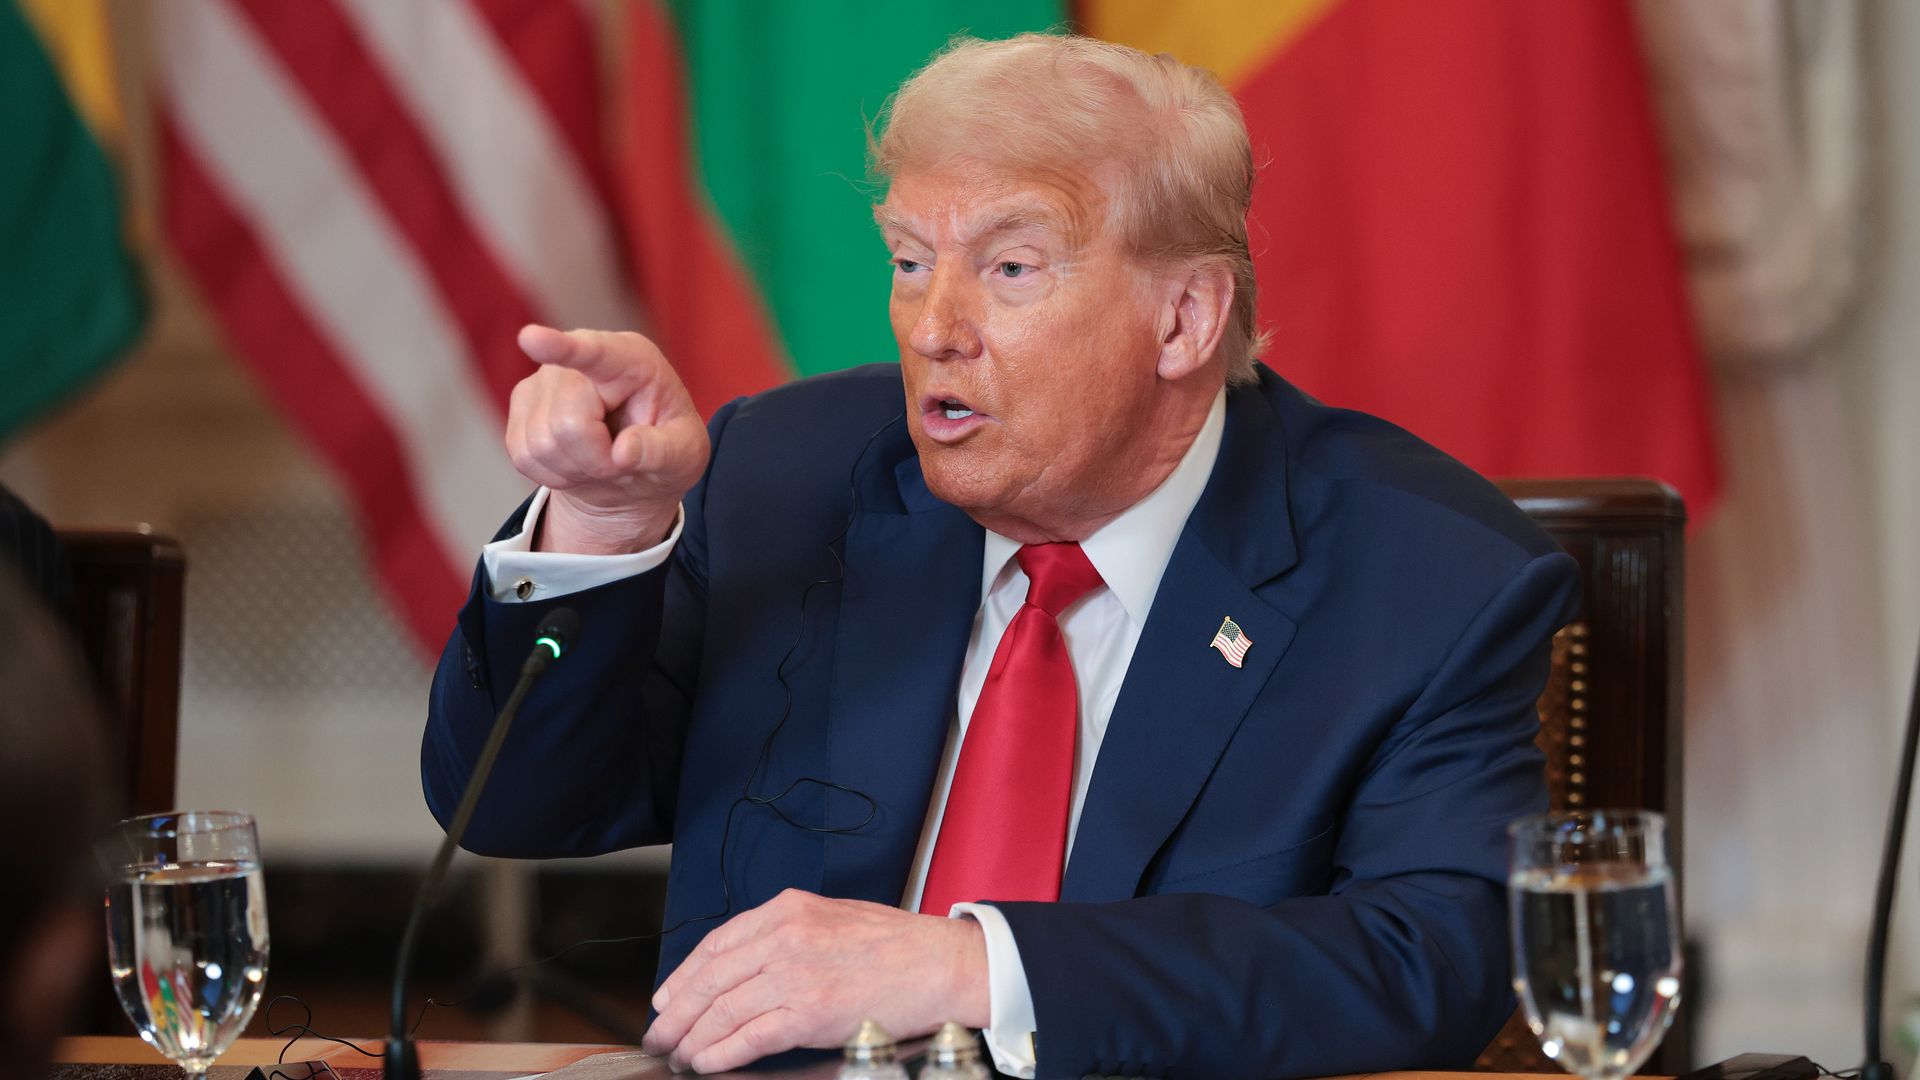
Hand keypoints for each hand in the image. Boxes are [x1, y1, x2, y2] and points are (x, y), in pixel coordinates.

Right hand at [506, 325, 709, 553]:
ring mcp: (543, 379)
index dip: (560, 347)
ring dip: (575, 469)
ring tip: (601, 460)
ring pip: (542, 444)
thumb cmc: (665, 450)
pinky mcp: (520, 405)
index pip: (595, 353)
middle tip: (620, 461)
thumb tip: (623, 450)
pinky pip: (523, 455)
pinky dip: (552, 473)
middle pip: (569, 424)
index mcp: (631, 359)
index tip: (530, 337)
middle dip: (596, 460)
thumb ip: (663, 451)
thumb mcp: (685, 455)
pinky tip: (576, 463)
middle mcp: (580, 361)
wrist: (631, 468)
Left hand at [641, 889, 989, 1073]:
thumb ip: (787, 934)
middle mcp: (784, 937)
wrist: (939, 964)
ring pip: (722, 1009)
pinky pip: (749, 1036)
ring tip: (678, 1054)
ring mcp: (794, 975)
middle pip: (711, 978)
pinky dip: (721, 1053)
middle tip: (659, 1033)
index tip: (668, 996)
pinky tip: (707, 1062)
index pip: (717, 943)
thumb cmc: (895, 945)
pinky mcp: (807, 1012)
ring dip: (692, 1037)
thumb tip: (747, 965)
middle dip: (676, 1011)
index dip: (683, 975)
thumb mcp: (832, 918)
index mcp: (787, 910)